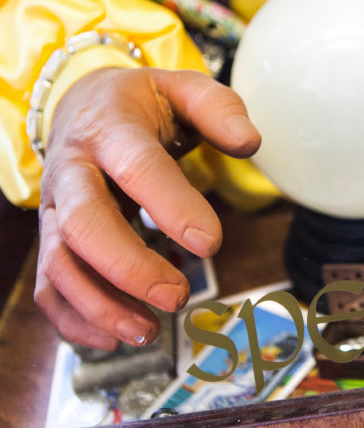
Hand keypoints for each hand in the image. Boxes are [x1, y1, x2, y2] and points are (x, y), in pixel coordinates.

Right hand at [35, 67, 260, 348]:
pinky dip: (73, 319)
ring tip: (148, 333)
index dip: (171, 206)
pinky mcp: (51, 239)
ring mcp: (55, 209)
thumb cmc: (143, 103)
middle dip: (128, 268)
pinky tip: (114, 339)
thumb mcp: (184, 88)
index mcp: (111, 130)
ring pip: (58, 263)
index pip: (137, 168)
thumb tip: (249, 142)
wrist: (83, 105)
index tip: (210, 243)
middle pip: (83, 224)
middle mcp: (73, 172)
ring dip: (98, 305)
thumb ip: (220, 109)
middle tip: (177, 296)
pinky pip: (48, 286)